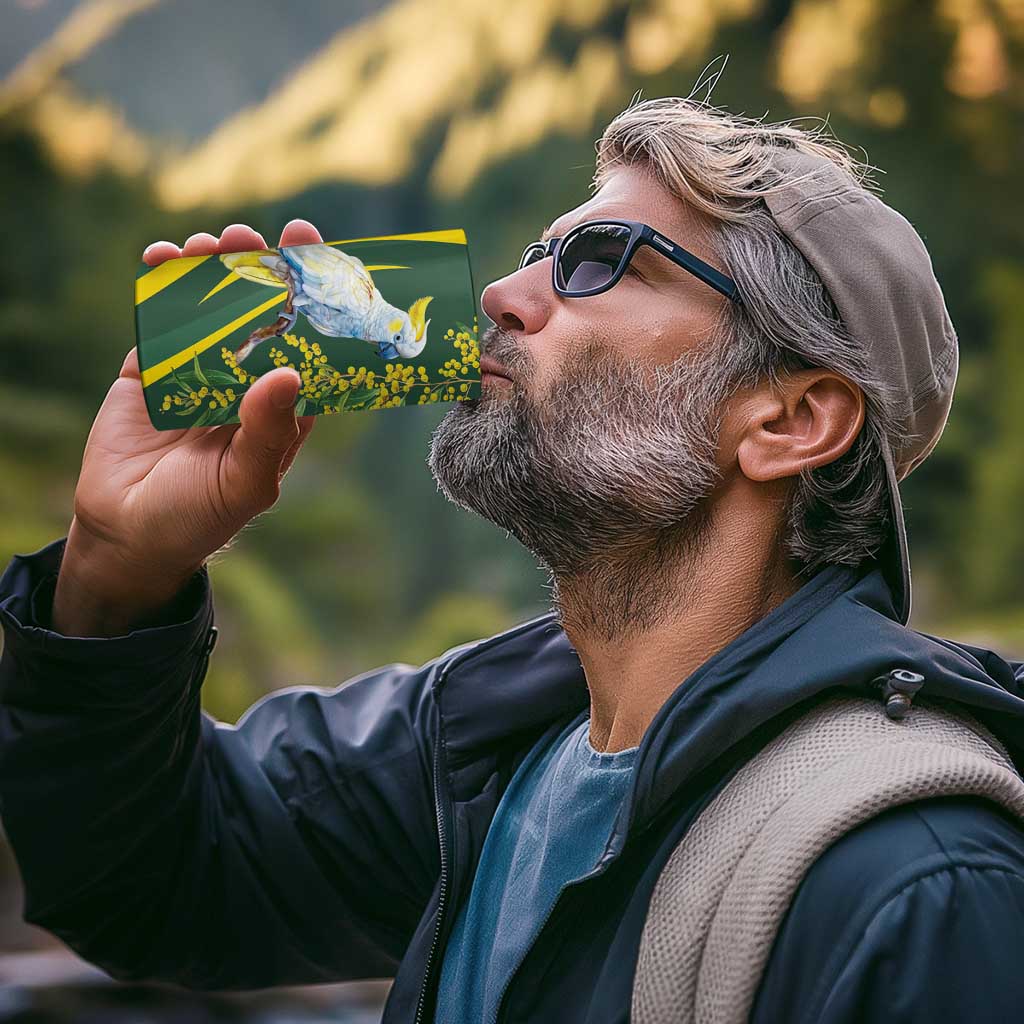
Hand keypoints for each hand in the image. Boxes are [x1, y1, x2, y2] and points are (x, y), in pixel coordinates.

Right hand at [52, 220, 322, 635]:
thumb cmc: (200, 517)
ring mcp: (198, 371)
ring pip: (211, 308)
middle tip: (254, 236)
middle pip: (260, 314)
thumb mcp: (245, 482)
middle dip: (260, 271)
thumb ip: (268, 432)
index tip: (315, 255)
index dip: (312, 301)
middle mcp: (245, 381)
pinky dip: (161, 286)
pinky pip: (160, 320)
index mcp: (281, 406)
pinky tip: (163, 258)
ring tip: (210, 243)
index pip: (306, 344)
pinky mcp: (151, 369)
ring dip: (212, 270)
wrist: (127, 534)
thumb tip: (288, 373)